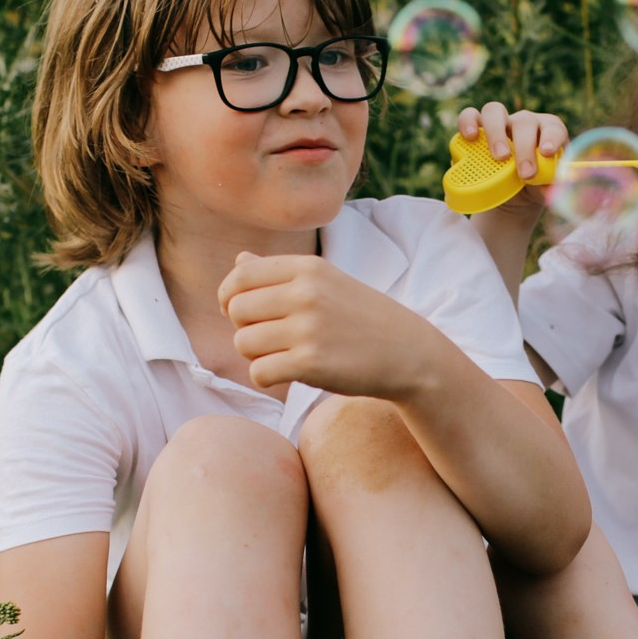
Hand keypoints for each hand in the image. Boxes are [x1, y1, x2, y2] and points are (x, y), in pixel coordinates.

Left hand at [218, 252, 446, 399]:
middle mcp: (306, 293)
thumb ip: (279, 272)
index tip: (243, 313)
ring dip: (256, 355)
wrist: (408, 353)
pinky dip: (265, 378)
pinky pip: (259, 372)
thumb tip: (238, 261)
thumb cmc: (361, 317)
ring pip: (243, 343)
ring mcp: (309, 328)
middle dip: (244, 329)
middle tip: (269, 339)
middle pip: (237, 311)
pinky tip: (285, 374)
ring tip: (282, 356)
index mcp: (308, 268)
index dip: (230, 297)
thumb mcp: (326, 282)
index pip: (241, 275)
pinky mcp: (311, 363)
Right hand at [459, 102, 569, 225]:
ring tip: (499, 157)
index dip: (551, 137)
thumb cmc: (537, 185)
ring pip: (495, 111)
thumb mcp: (547, 187)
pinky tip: (470, 137)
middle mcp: (524, 122)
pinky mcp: (478, 128)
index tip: (546, 153)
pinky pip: (469, 116)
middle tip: (525, 174)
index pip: (553, 127)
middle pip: (524, 122)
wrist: (516, 194)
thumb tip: (549, 191)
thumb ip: (550, 186)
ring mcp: (500, 123)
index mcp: (548, 131)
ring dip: (496, 132)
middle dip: (525, 147)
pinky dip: (468, 123)